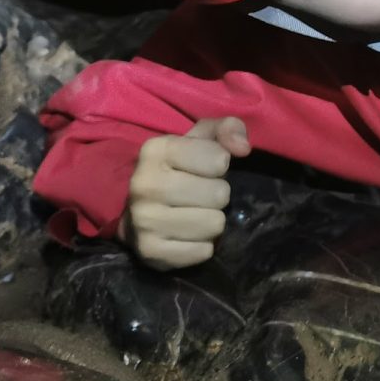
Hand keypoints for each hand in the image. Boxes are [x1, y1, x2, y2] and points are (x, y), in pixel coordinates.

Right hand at [119, 117, 249, 269]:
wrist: (136, 213)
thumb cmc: (177, 170)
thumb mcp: (200, 140)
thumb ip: (228, 129)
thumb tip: (243, 148)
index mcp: (156, 150)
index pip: (219, 159)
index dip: (219, 165)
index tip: (203, 169)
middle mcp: (144, 184)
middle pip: (220, 194)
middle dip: (217, 195)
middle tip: (199, 196)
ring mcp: (144, 220)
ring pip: (214, 224)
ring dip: (211, 221)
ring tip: (194, 214)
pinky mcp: (151, 252)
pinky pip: (203, 251)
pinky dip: (201, 246)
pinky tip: (186, 235)